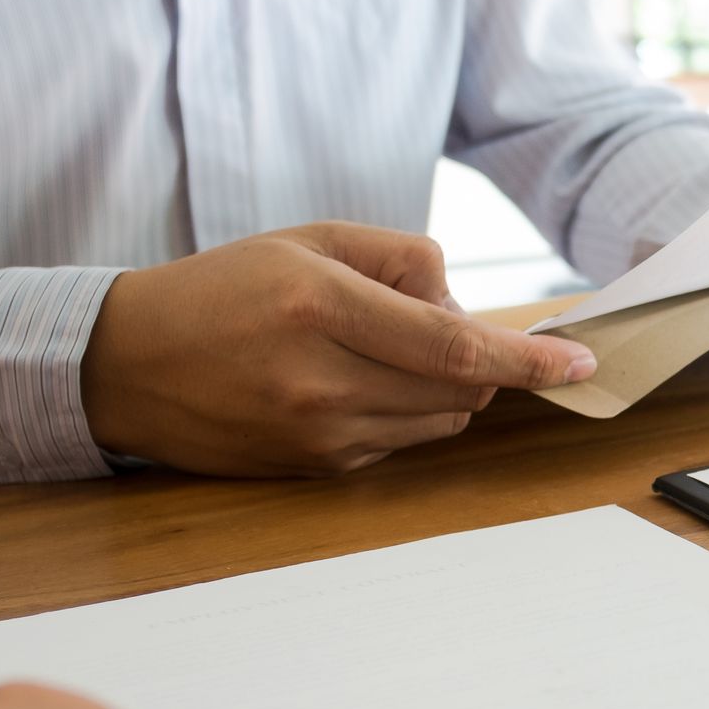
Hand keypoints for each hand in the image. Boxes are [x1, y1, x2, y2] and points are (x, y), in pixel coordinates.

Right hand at [83, 223, 594, 476]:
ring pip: (440, 419)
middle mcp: (322, 378)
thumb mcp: (314, 239)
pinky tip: (349, 384)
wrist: (127, 364)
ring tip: (375, 350)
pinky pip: (400, 442)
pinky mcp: (314, 469)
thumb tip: (469, 308)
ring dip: (444, 386)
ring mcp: (317, 433)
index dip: (529, 359)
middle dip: (479, 358)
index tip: (582, 363)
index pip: (457, 345)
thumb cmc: (228, 288)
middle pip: (460, 387)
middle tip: (425, 323)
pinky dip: (402, 411)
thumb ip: (406, 260)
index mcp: (323, 306)